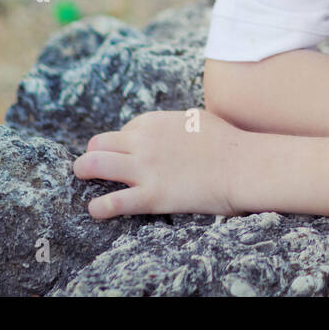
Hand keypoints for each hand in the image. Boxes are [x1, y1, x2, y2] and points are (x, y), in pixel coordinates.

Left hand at [73, 109, 247, 218]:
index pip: (122, 131)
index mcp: (155, 121)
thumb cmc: (228, 143)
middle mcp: (144, 142)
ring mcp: (145, 169)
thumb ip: (174, 123)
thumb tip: (167, 129)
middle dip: (93, 154)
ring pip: (93, 165)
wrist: (244, 166)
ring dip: (84, 172)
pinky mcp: (152, 196)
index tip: (128, 156)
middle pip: (98, 143)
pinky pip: (111, 202)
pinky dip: (98, 208)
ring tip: (84, 179)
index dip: (122, 145)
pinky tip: (96, 210)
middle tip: (93, 166)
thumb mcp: (197, 119)